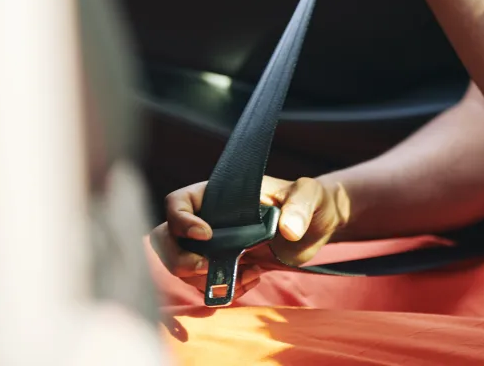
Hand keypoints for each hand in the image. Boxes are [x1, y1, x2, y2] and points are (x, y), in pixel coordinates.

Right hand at [149, 176, 350, 296]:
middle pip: (166, 240)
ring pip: (183, 267)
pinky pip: (207, 285)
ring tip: (248, 273)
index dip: (182, 220)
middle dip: (178, 260)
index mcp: (219, 194)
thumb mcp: (308, 194)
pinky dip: (223, 290)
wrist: (317, 227)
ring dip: (206, 279)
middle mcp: (208, 219)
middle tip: (206, 268)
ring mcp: (213, 246)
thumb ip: (299, 206)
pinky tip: (252, 280)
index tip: (206, 235)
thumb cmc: (309, 200)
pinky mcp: (225, 267)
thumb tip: (287, 229)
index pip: (178, 202)